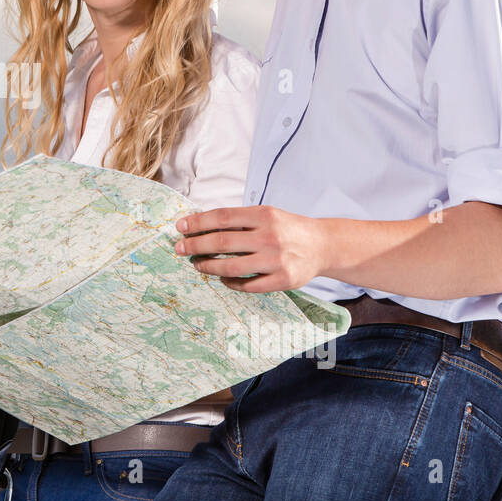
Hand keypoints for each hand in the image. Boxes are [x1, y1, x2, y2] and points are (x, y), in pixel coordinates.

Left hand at [173, 205, 326, 293]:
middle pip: (222, 242)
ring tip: (197, 264)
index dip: (198, 222)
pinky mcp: (282, 280)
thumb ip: (239, 220)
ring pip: (231, 267)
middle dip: (195, 245)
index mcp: (264, 215)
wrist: (322, 245)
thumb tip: (200, 224)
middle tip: (179, 248)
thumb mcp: (266, 215)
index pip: (222, 217)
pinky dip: (230, 282)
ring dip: (208, 266)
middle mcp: (269, 236)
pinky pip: (248, 285)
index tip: (180, 227)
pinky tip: (222, 278)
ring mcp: (276, 260)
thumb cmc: (287, 229)